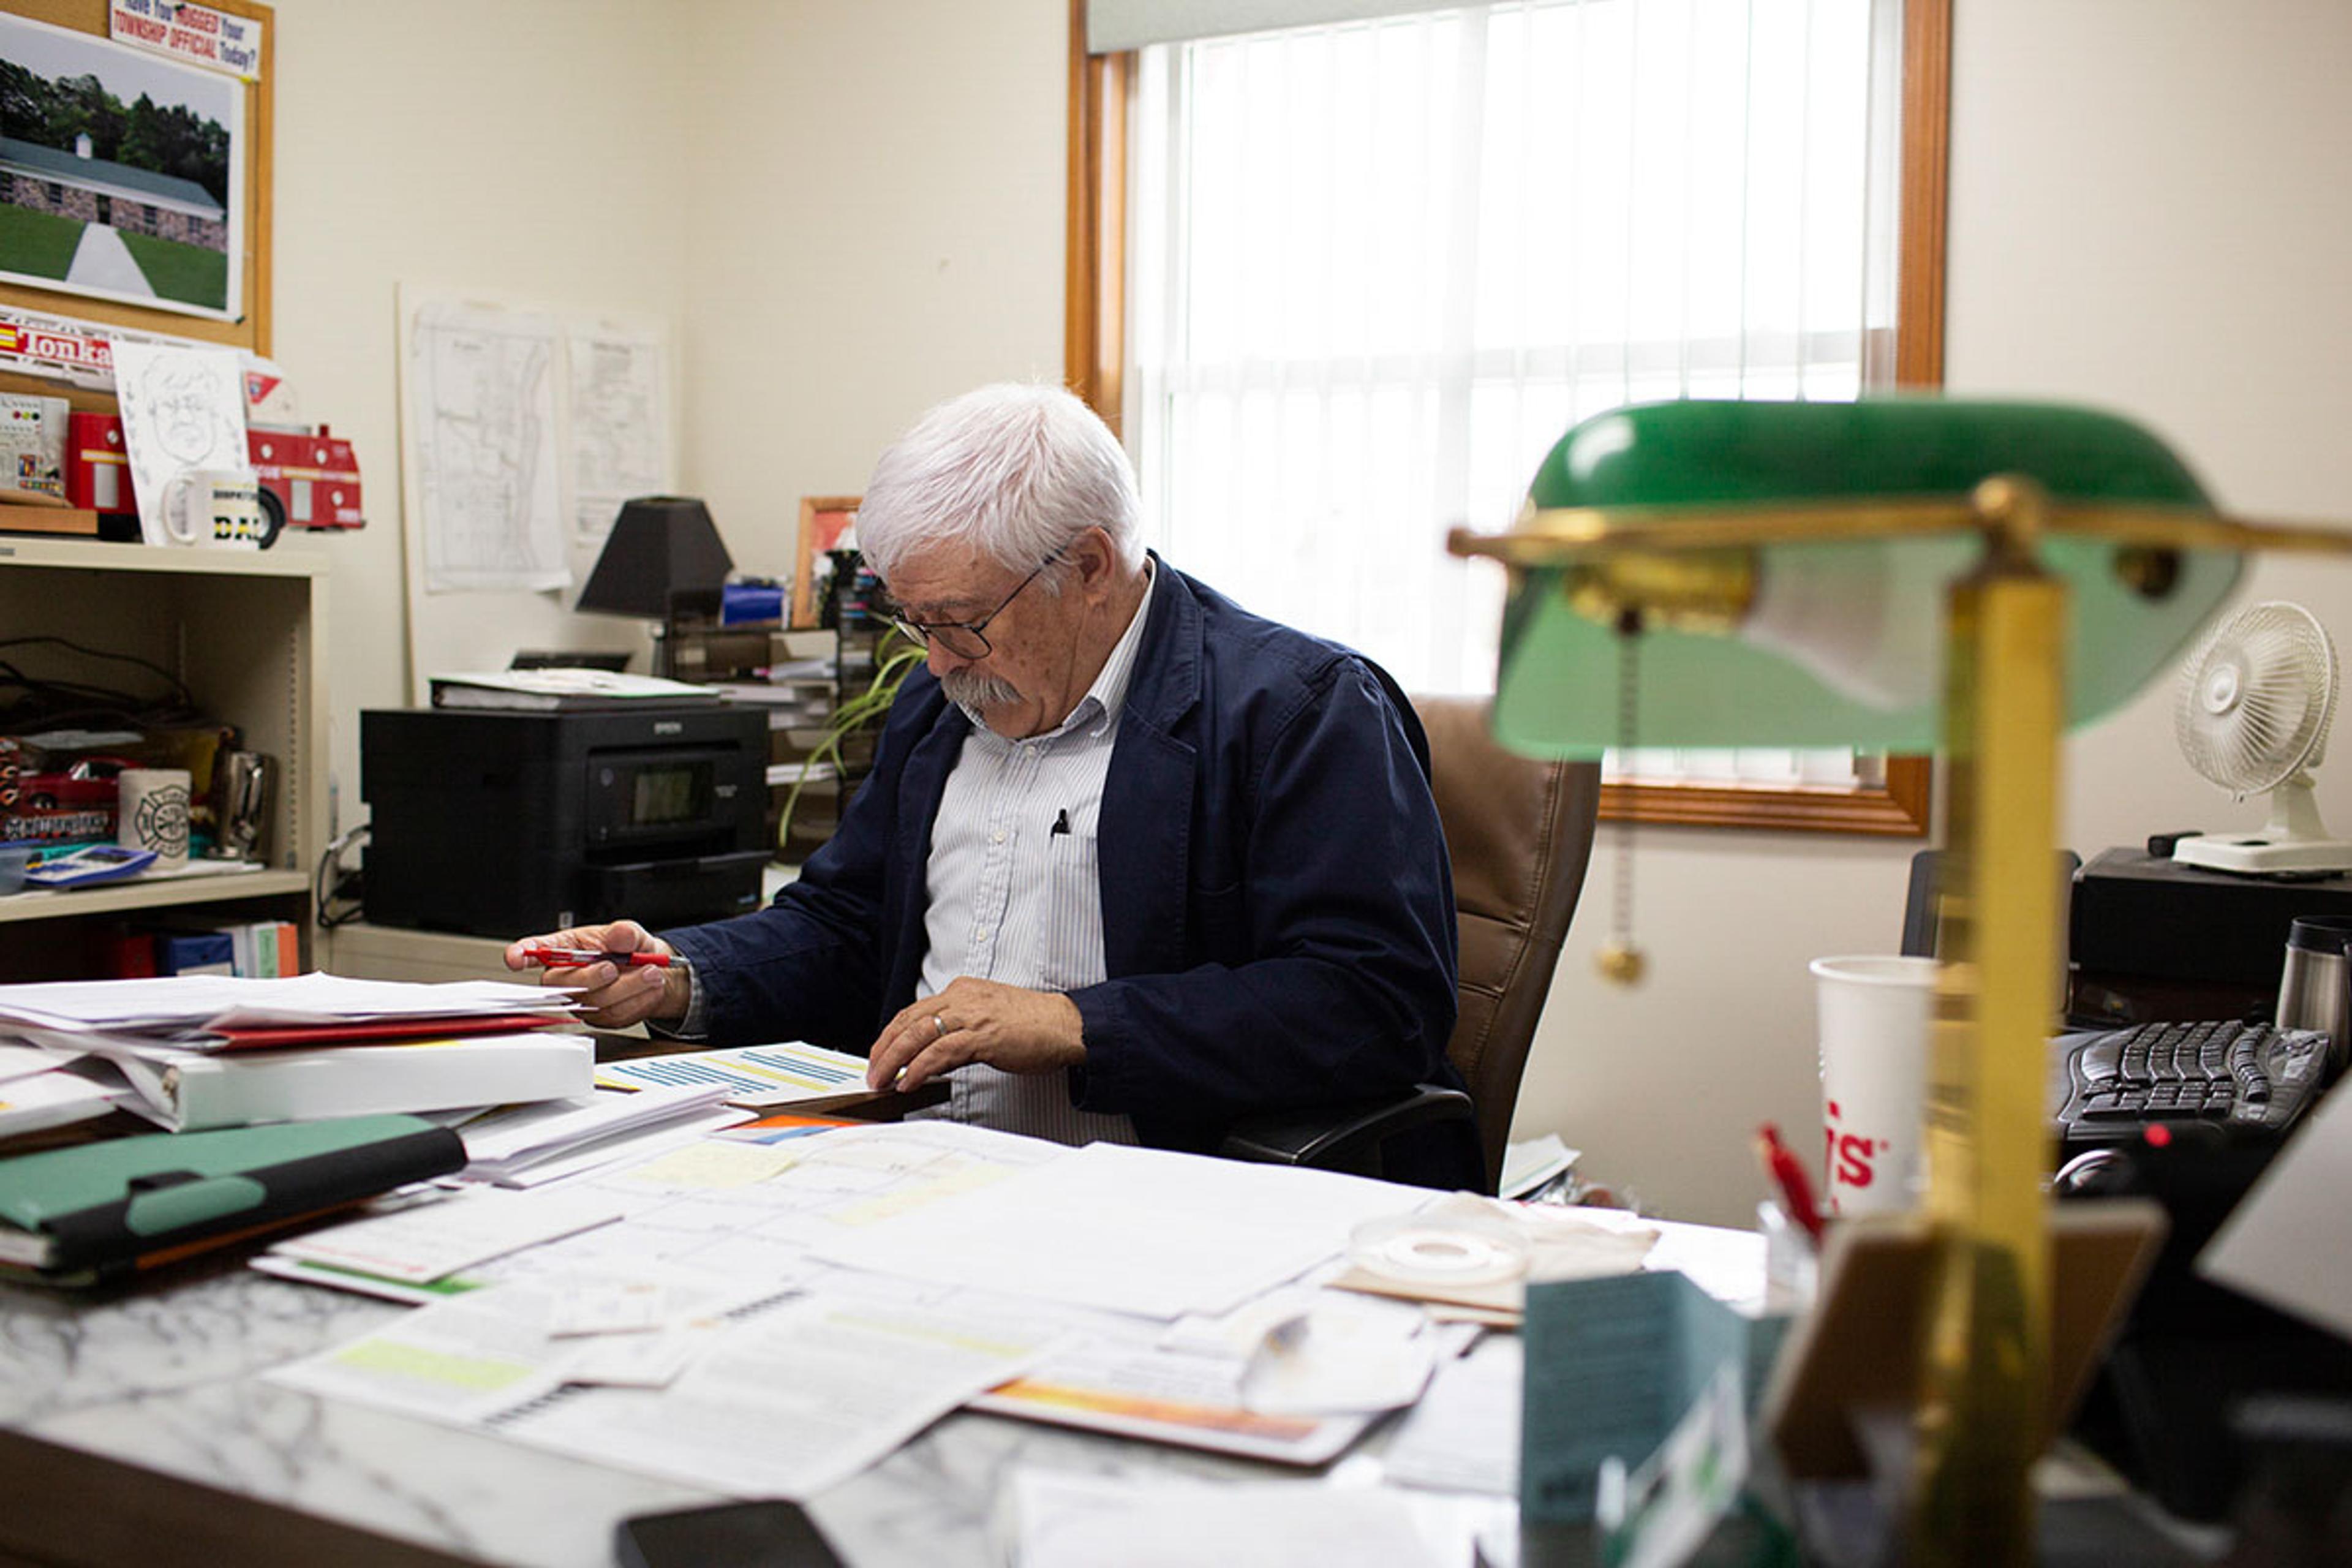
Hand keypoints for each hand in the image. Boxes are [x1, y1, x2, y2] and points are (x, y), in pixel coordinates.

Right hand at [503, 919, 685, 1028]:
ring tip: (650, 972)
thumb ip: (625, 933)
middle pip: (561, 984)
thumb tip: (619, 935)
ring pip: (594, 1000)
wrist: (653, 971)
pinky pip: (614, 1013)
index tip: (515, 957)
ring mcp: (581, 999)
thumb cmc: (629, 949)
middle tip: (614, 967)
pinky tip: (648, 987)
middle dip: (591, 977)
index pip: (535, 950)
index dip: (521, 954)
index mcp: (564, 948)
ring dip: (628, 987)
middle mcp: (566, 976)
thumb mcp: (630, 933)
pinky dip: (637, 999)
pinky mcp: (598, 1017)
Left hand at [865, 977, 1084, 1091]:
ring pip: (918, 1035)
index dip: (890, 1034)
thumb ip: (959, 1028)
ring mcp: (972, 1015)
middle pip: (908, 1021)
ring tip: (882, 1080)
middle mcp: (963, 998)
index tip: (879, 1054)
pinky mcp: (983, 1036)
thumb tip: (931, 1053)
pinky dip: (920, 1069)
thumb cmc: (1033, 1025)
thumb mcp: (987, 1017)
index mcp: (962, 991)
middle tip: (872, 1072)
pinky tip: (909, 1082)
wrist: (1066, 1025)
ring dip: (895, 1060)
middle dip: (884, 1049)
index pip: (913, 1010)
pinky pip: (941, 1052)